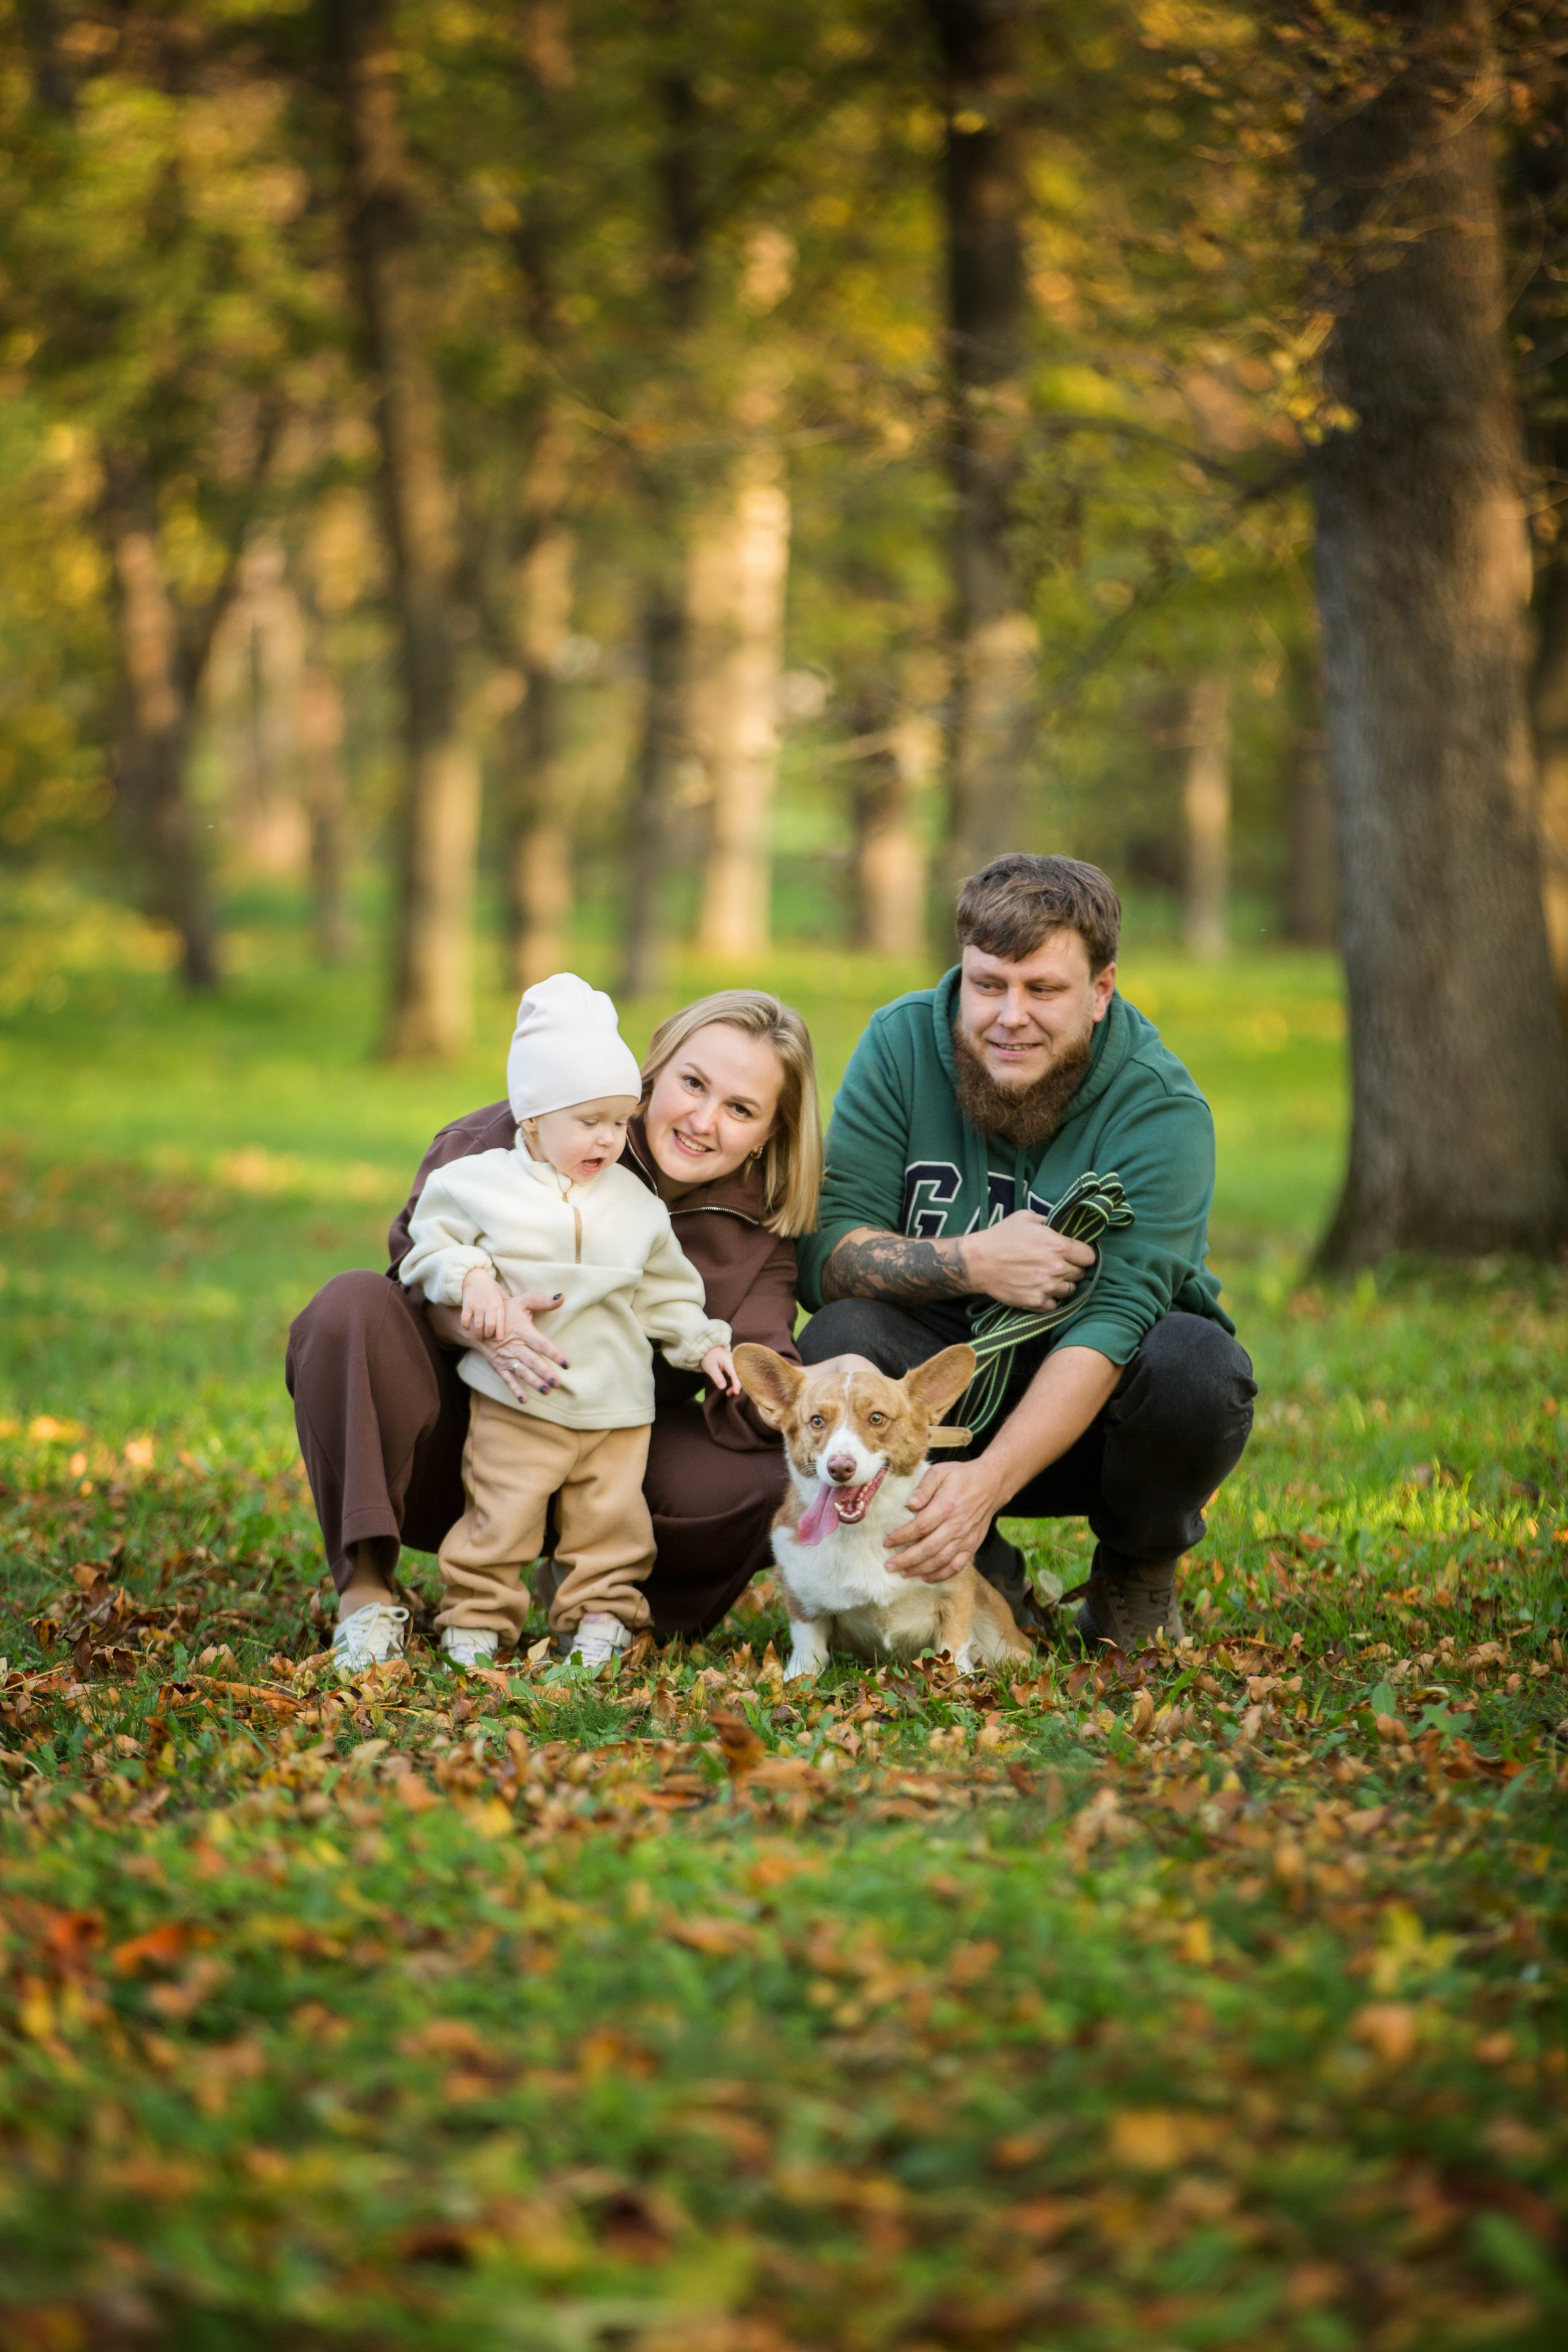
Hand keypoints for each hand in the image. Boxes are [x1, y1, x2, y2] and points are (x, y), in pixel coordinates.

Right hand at [432, 1289, 569, 1399]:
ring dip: (534, 1382)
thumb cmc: (506, 1310)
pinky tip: (524, 1399)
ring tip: (547, 1391)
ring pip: (521, 1371)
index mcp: (523, 1330)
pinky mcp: (499, 1365)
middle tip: (557, 1382)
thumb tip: (562, 1297)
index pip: (541, 1343)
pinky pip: (507, 1379)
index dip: (554, 1353)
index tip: (567, 1363)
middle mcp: (515, 1346)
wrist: (479, 1321)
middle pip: (532, 1361)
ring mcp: (506, 1357)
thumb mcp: (523, 1301)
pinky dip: (515, 1389)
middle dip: (544, 1372)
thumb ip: (542, 1301)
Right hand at [460, 1266, 507, 1342]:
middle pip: (490, 1325)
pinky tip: (468, 1328)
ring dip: (478, 1333)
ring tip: (479, 1338)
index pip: (501, 1320)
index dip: (500, 1331)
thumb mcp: (502, 1295)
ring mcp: (477, 1305)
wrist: (475, 1278)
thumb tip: (522, 1318)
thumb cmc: (491, 1289)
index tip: (500, 1340)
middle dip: (489, 1334)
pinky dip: (466, 1326)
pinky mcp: (467, 1305)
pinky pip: (466, 1319)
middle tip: (488, 1339)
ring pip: (478, 1324)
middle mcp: (488, 1305)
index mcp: (498, 1304)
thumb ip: (509, 1306)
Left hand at [702, 1345, 739, 1396]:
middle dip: (737, 1386)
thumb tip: (723, 1387)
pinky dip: (736, 1382)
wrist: (710, 1350)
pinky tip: (731, 1388)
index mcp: (730, 1361)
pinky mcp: (736, 1366)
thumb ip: (717, 1377)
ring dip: (736, 1385)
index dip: (737, 1384)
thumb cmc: (709, 1357)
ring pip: (740, 1376)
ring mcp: (737, 1364)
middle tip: (729, 1394)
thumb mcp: (710, 1367)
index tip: (736, 1393)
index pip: (736, 1374)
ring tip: (728, 1393)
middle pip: (741, 1376)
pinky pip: (739, 1375)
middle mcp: (736, 1362)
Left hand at [883, 1456, 1002, 1583]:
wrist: (992, 1484)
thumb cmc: (961, 1477)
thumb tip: (910, 1504)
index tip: (886, 1543)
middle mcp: (956, 1525)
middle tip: (890, 1566)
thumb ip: (924, 1487)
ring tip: (903, 1574)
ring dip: (920, 1569)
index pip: (920, 1527)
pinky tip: (926, 1578)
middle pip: (928, 1548)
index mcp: (946, 1506)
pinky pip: (956, 1565)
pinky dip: (941, 1575)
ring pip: (941, 1560)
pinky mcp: (972, 1546)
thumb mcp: (940, 1472)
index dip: (902, 1537)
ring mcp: (965, 1538)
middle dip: (907, 1559)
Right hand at [961, 1210, 1094, 1310]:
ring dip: (1061, 1285)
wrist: (977, 1262)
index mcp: (1058, 1245)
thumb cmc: (1000, 1237)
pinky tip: (1038, 1289)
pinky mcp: (1036, 1302)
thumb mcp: (1025, 1218)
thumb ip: (1048, 1221)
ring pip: (1069, 1290)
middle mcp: (1057, 1268)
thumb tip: (1060, 1225)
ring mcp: (1047, 1287)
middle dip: (1071, 1269)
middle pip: (1080, 1274)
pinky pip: (1054, 1305)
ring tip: (1046, 1278)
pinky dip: (1049, 1299)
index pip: (1089, 1256)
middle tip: (1056, 1265)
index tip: (1075, 1255)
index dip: (1082, 1255)